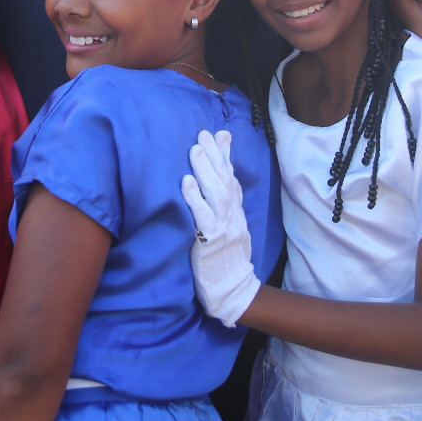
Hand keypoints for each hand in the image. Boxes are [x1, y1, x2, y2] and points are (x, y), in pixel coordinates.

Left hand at [181, 130, 259, 325]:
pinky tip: (185, 183)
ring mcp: (223, 227)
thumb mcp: (230, 224)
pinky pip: (202, 217)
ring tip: (195, 150)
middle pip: (224, 179)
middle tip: (202, 135)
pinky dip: (194, 198)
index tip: (218, 133)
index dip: (225, 154)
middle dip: (214, 155)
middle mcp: (232, 214)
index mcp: (235, 210)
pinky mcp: (211, 241)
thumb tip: (219, 179)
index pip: (231, 176)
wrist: (233, 287)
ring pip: (216, 193)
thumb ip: (224, 201)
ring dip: (205, 170)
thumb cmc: (226, 254)